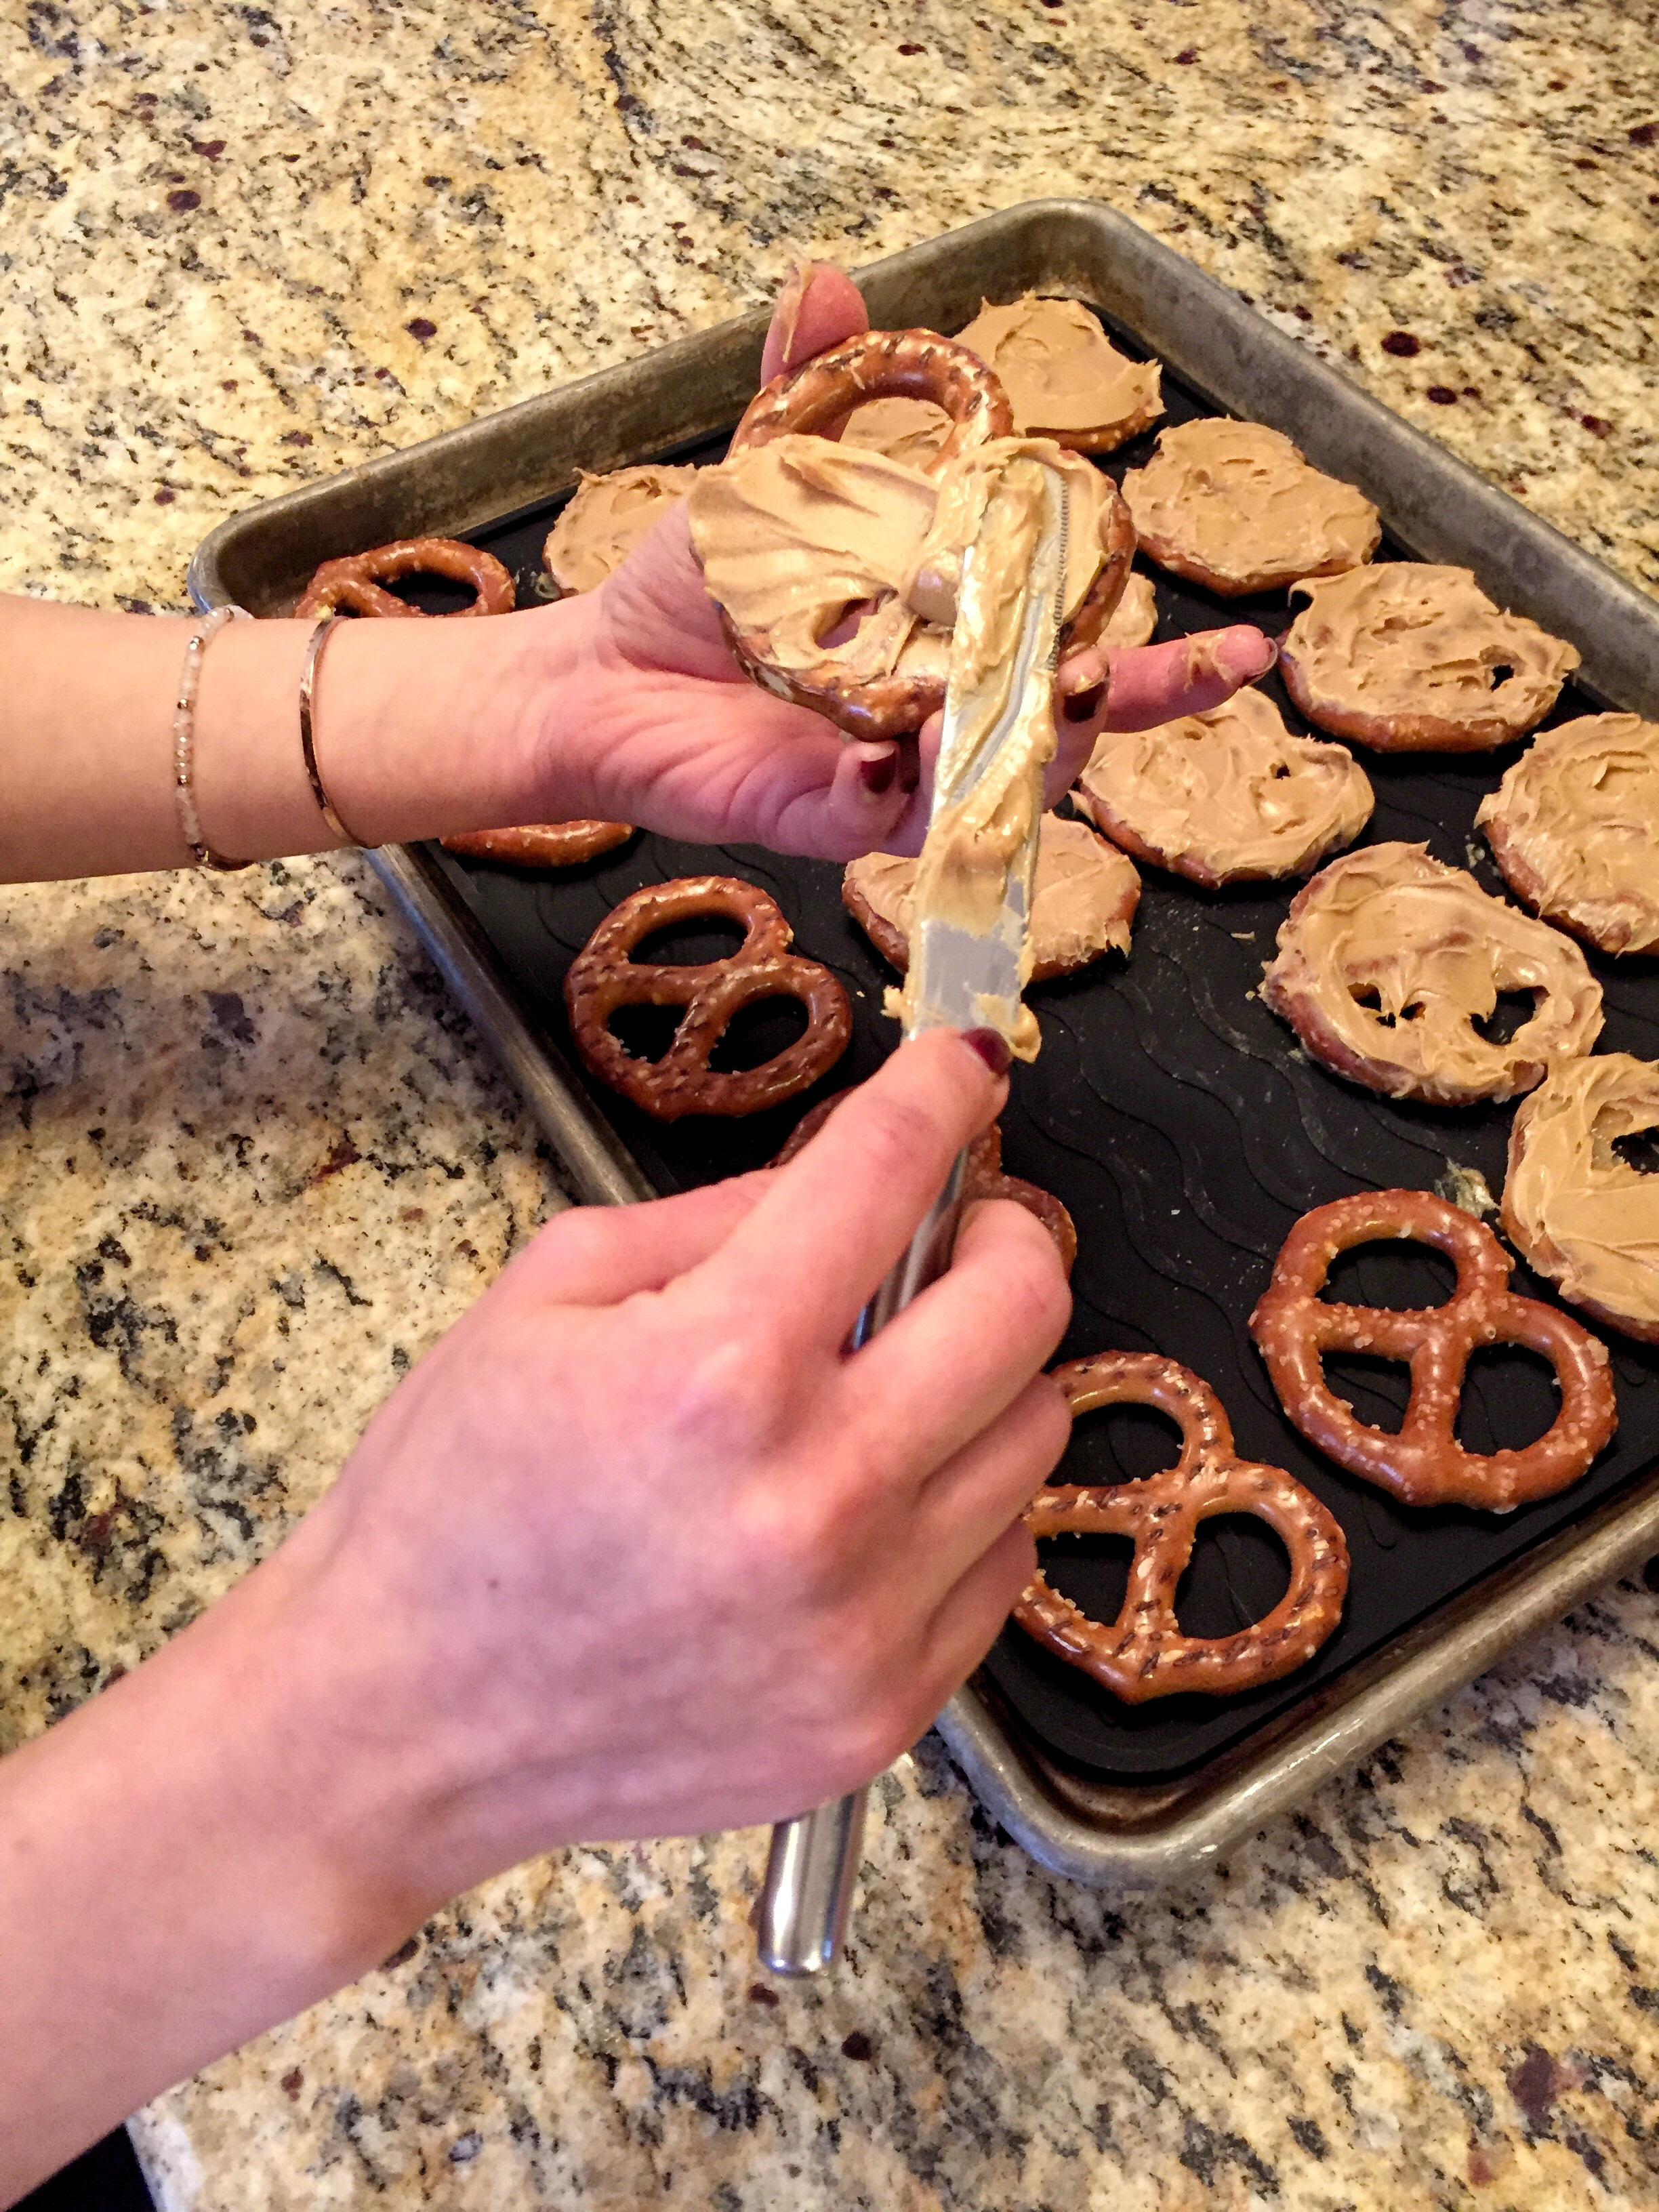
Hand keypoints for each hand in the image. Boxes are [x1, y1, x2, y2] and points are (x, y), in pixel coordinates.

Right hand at [0, 1031, 1069, 2181]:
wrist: (399, 1723)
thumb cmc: (451, 1499)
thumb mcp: (546, 1295)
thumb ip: (718, 1216)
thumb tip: (851, 1170)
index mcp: (716, 1368)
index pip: (890, 1173)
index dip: (940, 1092)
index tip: (963, 1071)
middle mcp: (816, 1497)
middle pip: (1022, 1307)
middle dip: (999, 1235)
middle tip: (951, 1234)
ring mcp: (863, 1620)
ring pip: (1033, 1436)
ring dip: (982, 1379)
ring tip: (889, 1383)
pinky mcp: (883, 1711)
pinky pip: (999, 1562)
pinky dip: (957, 1505)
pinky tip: (866, 1500)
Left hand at [533, 262, 1273, 859]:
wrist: (601, 667)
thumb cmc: (696, 584)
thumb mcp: (771, 471)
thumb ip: (820, 387)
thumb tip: (836, 280)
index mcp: (953, 644)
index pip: (1077, 653)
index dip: (1164, 664)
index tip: (1251, 648)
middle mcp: (939, 719)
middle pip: (1060, 735)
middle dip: (1117, 710)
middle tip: (1130, 674)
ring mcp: (890, 775)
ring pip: (993, 790)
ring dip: (1028, 753)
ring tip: (1040, 696)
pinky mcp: (826, 816)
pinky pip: (885, 822)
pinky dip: (896, 792)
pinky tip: (888, 754)